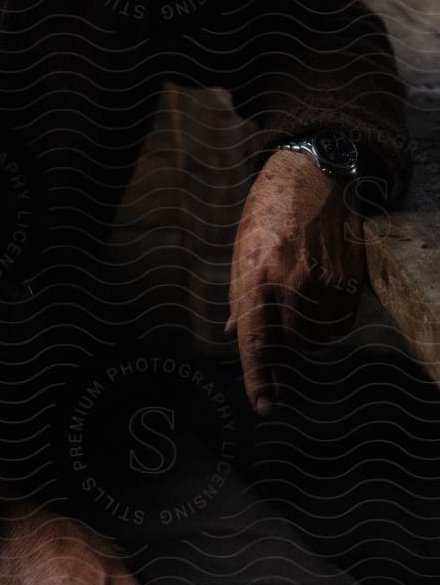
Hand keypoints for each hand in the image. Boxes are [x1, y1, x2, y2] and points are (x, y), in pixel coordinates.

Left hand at [226, 146, 364, 414]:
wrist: (314, 177)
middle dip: (280, 352)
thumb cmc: (270, 212)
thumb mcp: (242, 249)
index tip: (264, 407)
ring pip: (315, 338)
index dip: (260, 379)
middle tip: (277, 344)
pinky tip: (318, 299)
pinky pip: (338, 326)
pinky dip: (327, 323)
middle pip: (288, 346)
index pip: (257, 341)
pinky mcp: (350, 283)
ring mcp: (325, 285)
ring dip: (304, 334)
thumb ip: (240, 296)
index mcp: (257, 276)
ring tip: (296, 302)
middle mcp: (292, 284)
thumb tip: (234, 334)